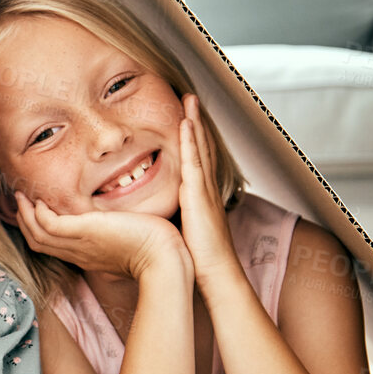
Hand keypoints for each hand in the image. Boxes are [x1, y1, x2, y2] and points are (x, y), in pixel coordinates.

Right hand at [12, 188, 190, 283]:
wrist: (163, 259)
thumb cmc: (155, 251)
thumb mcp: (130, 245)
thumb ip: (119, 240)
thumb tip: (120, 233)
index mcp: (87, 256)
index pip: (53, 246)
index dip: (39, 230)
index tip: (35, 212)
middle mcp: (78, 253)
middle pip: (38, 242)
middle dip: (25, 222)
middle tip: (20, 202)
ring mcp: (79, 244)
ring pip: (38, 235)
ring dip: (25, 215)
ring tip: (22, 197)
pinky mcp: (84, 231)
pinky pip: (48, 224)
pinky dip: (38, 213)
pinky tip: (40, 200)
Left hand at [177, 93, 238, 288]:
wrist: (216, 274)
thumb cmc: (200, 260)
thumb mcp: (184, 232)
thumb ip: (175, 219)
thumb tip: (156, 217)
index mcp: (202, 197)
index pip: (199, 160)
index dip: (195, 138)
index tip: (188, 119)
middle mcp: (206, 188)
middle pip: (203, 147)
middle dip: (197, 122)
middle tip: (190, 99)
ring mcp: (204, 190)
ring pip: (200, 148)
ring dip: (195, 121)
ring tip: (189, 99)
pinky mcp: (198, 195)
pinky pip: (194, 161)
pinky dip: (191, 140)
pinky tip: (186, 123)